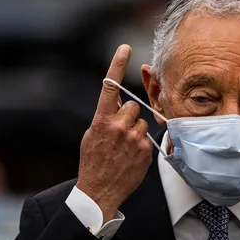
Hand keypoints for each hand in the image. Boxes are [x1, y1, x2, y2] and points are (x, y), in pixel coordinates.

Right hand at [76, 44, 152, 222]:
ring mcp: (133, 138)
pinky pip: (147, 136)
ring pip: (141, 121)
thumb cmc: (93, 161)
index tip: (124, 48)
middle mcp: (118, 126)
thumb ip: (106, 117)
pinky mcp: (145, 150)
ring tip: (124, 147)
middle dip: (128, 116)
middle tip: (119, 133)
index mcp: (101, 120)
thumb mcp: (92, 135)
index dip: (117, 65)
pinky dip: (140, 144)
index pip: (110, 87)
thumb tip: (119, 105)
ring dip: (135, 130)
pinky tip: (130, 156)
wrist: (99, 191)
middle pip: (132, 106)